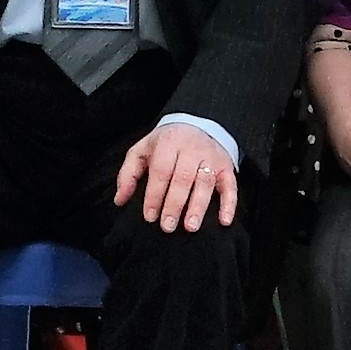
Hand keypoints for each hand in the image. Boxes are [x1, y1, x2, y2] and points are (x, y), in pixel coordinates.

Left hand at [113, 119, 240, 234]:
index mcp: (169, 142)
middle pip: (183, 178)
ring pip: (206, 183)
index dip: (154, 194)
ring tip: (190, 226)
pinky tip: (224, 221)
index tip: (149, 216)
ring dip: (198, 206)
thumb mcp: (143, 150)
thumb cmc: (166, 143)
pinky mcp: (227, 167)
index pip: (161, 170)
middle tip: (167, 226)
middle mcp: (193, 149)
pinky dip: (229, 204)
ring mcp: (212, 158)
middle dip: (174, 204)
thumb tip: (120, 200)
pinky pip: (231, 186)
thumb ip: (128, 173)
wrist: (199, 123)